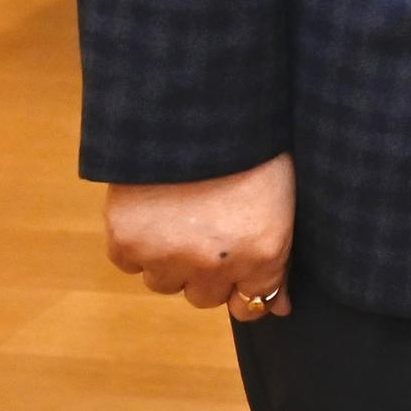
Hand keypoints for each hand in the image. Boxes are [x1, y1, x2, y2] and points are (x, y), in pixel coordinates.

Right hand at [106, 154, 297, 319]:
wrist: (198, 103)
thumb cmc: (252, 140)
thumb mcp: (283, 195)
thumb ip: (279, 255)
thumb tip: (279, 307)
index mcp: (263, 252)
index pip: (252, 306)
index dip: (243, 288)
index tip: (238, 271)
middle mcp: (215, 264)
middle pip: (204, 298)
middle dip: (206, 271)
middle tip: (207, 230)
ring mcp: (167, 256)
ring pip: (163, 282)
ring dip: (169, 258)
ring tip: (180, 212)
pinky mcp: (127, 240)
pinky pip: (128, 261)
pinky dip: (136, 242)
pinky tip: (152, 208)